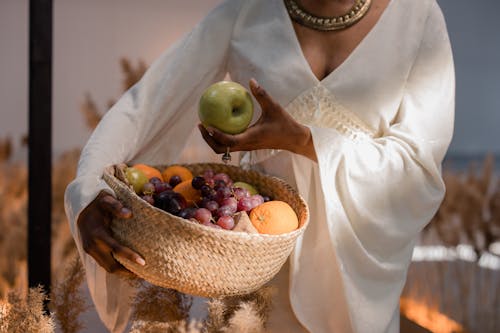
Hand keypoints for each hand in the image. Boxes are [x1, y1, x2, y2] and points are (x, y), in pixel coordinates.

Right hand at [77, 191, 145, 276]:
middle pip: (111, 265)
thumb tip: (129, 214)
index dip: (129, 256)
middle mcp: (92, 246)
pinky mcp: (91, 252)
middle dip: (127, 272)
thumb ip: (116, 206)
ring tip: (138, 274)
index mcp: (97, 234)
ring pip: (107, 268)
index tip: (143, 262)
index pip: (115, 249)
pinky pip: (104, 264)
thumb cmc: (97, 204)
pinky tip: (127, 268)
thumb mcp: (106, 200)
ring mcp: (90, 251)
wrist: (80, 208)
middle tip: (144, 273)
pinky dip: (115, 267)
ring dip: (121, 272)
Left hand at [198, 79, 316, 160]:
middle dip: (208, 140)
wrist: (293, 139)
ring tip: (206, 125)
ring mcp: (246, 147)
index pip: (229, 142)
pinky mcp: (247, 145)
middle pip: (221, 149)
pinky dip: (221, 137)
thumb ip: (262, 95)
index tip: (207, 125)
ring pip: (224, 149)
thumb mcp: (274, 107)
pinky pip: (230, 144)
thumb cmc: (284, 123)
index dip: (216, 135)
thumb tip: (251, 80)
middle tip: (201, 124)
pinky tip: (219, 123)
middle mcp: (246, 145)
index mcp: (251, 138)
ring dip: (213, 140)